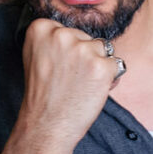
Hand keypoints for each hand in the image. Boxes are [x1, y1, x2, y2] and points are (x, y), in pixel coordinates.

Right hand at [18, 18, 118, 147]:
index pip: (68, 28)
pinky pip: (116, 64)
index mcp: (41, 28)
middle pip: (86, 37)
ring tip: (82, 84)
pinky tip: (93, 90)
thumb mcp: (36, 56)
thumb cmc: (43, 94)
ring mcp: (82, 49)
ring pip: (103, 48)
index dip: (68, 49)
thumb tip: (77, 34)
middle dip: (84, 55)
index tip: (57, 65)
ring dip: (98, 65)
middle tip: (70, 78)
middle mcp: (61, 34)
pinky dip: (109, 78)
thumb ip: (52, 40)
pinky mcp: (101, 65)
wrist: (47, 124)